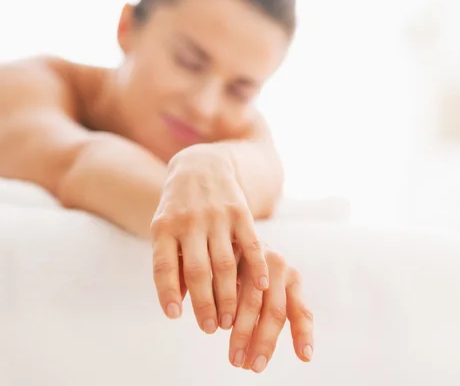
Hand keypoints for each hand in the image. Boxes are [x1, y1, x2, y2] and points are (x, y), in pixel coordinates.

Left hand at [150, 145, 267, 332]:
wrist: (200, 165)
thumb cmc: (178, 207)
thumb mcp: (164, 229)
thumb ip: (170, 264)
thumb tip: (177, 305)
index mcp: (164, 228)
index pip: (163, 265)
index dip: (168, 292)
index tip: (175, 317)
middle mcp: (189, 222)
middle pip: (197, 270)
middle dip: (204, 303)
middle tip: (210, 328)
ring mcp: (216, 216)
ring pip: (224, 262)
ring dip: (228, 295)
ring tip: (230, 321)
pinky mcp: (240, 211)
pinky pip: (250, 243)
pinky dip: (257, 265)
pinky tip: (262, 286)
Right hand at [230, 245, 314, 372]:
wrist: (235, 233)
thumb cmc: (256, 271)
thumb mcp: (271, 291)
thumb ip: (279, 315)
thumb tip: (305, 355)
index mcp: (292, 278)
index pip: (301, 310)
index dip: (303, 334)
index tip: (305, 357)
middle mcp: (278, 265)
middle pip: (274, 310)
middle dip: (264, 342)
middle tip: (253, 368)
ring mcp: (255, 257)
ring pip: (250, 301)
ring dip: (242, 332)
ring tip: (234, 357)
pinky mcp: (233, 250)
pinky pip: (228, 286)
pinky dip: (223, 309)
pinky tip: (216, 326)